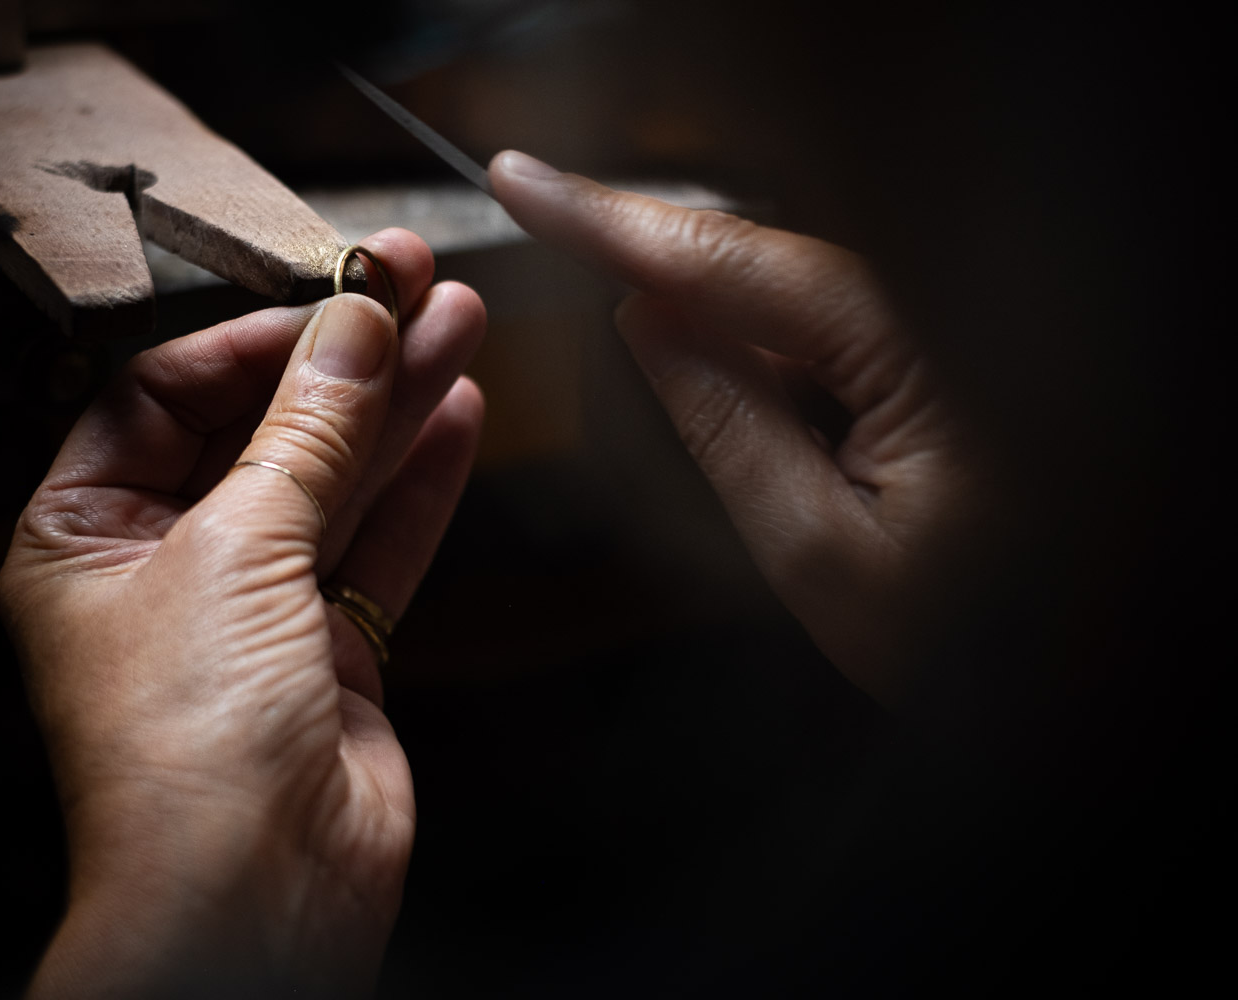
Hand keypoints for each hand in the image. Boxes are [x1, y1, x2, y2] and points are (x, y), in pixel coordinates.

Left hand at [0, 229, 485, 996]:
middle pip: (262, 428)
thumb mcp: (235, 553)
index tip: (335, 292)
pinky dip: (421, 480)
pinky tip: (458, 415)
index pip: (166, 393)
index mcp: (83, 536)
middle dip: (342, 357)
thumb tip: (354, 328)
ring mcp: (255, 607)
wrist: (259, 901)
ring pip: (334, 478)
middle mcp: (165, 566)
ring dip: (396, 404)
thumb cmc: (185, 758)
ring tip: (458, 325)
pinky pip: (379, 542)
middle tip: (414, 283)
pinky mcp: (331, 648)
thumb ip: (305, 434)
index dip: (254, 336)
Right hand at [490, 152, 992, 706]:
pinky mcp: (941, 354)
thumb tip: (645, 320)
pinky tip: (810, 461)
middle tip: (660, 393)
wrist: (1075, 668)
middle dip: (672, 293)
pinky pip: (831, 334)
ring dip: (736, 356)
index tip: (528, 185)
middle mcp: (949, 317)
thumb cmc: (973, 640)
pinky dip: (780, 373)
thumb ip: (725, 426)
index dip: (620, 220)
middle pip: (767, 263)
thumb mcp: (817, 552)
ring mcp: (948, 332)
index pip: (746, 259)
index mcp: (933, 357)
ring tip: (791, 484)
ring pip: (793, 302)